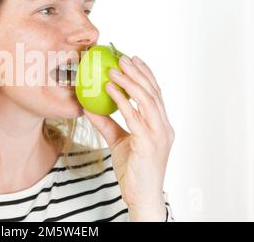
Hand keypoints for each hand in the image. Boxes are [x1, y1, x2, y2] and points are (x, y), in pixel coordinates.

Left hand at [83, 55, 173, 220]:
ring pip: (146, 100)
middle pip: (153, 92)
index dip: (146, 74)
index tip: (133, 59)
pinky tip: (109, 90)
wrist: (141, 197)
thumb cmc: (133, 169)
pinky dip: (122, 100)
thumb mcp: (118, 141)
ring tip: (114, 69)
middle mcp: (164, 127)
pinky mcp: (149, 144)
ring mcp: (159, 135)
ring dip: (130, 81)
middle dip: (138, 72)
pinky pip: (134, 116)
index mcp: (161, 125)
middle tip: (122, 58)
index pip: (156, 94)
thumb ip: (107, 123)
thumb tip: (89, 106)